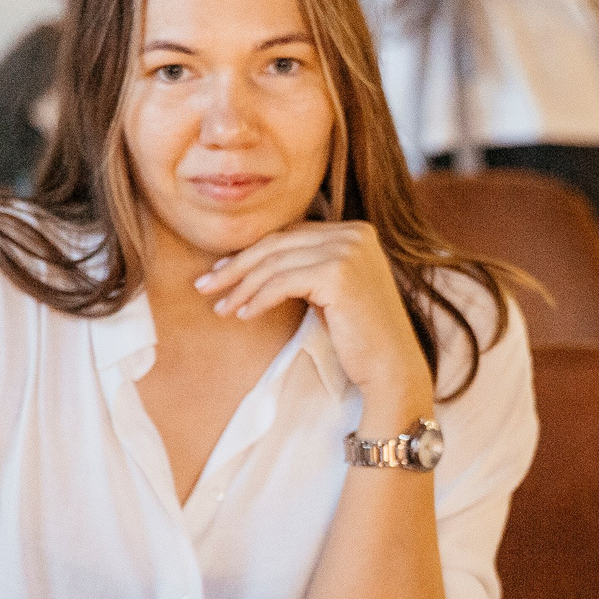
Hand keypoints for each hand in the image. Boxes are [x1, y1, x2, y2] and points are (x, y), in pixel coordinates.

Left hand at [194, 222, 432, 422]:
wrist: (392, 367)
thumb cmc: (360, 336)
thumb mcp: (332, 290)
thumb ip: (307, 265)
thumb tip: (254, 260)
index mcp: (356, 230)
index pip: (290, 234)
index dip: (251, 253)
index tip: (221, 273)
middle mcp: (355, 233)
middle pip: (278, 244)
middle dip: (236, 267)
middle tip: (205, 286)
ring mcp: (349, 250)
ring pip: (275, 263)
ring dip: (241, 287)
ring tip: (220, 308)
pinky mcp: (338, 273)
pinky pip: (282, 283)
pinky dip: (257, 299)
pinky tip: (242, 315)